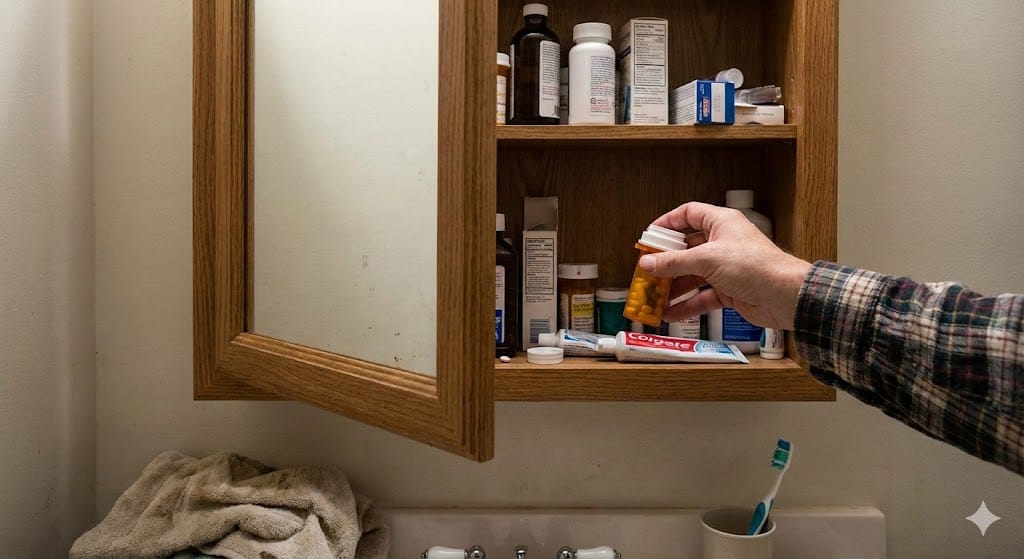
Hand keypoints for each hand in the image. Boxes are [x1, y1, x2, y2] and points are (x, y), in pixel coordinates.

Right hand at [638, 202, 811, 329]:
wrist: (783, 296)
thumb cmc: (755, 266)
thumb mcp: (707, 259)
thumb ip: (675, 262)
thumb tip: (649, 263)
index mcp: (721, 223)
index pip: (689, 214)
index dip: (668, 223)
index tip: (649, 236)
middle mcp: (723, 243)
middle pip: (687, 248)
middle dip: (666, 261)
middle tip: (647, 270)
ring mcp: (726, 268)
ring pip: (693, 275)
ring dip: (674, 286)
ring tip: (654, 296)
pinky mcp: (729, 290)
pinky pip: (702, 296)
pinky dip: (687, 305)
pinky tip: (672, 313)